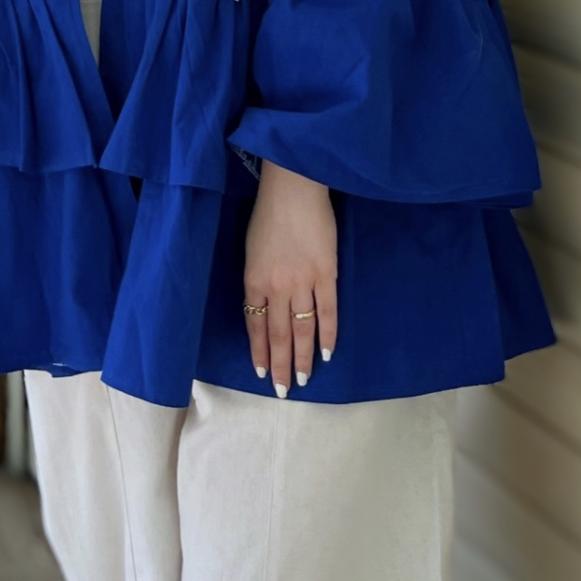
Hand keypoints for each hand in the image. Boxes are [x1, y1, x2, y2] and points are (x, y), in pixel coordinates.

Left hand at [243, 160, 337, 398]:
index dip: (259, 350)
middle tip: (281, 391)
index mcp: (253, 280)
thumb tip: (265, 301)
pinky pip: (328, 312)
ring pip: (303, 330)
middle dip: (279, 365)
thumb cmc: (269, 213)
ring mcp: (303, 282)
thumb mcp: (251, 248)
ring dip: (302, 358)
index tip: (261, 371)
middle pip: (278, 335)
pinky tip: (326, 354)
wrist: (294, 189)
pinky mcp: (327, 274)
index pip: (255, 325)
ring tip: (301, 381)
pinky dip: (328, 335)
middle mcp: (276, 287)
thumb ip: (258, 277)